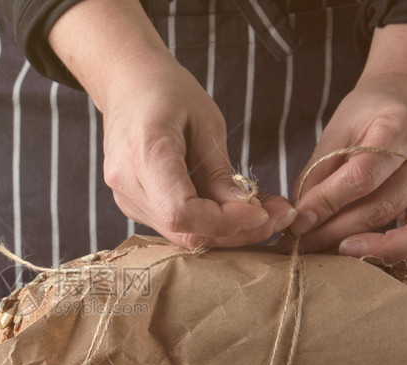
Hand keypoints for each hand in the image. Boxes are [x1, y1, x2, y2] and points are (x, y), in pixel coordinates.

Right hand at [101, 51, 295, 248]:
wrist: (127, 86)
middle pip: (183, 231)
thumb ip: (220, 173)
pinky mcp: (134, 206)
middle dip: (235, 231)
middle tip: (280, 216)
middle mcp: (127, 184)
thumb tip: (248, 213)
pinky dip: (209, 223)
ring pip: (181, 235)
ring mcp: (126, 199)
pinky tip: (235, 209)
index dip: (224, 221)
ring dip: (227, 231)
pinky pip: (175, 226)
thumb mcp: (206, 122)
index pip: (181, 213)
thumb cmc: (167, 92)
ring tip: (265, 211)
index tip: (262, 212)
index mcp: (143, 154)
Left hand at [286, 24, 406, 261]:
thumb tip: (300, 220)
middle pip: (382, 206)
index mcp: (400, 124)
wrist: (402, 101)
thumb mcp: (334, 135)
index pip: (362, 175)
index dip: (328, 203)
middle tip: (303, 244)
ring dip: (361, 246)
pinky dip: (396, 250)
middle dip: (336, 231)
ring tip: (326, 249)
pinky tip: (362, 250)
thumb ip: (317, 176)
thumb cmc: (364, 118)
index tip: (299, 222)